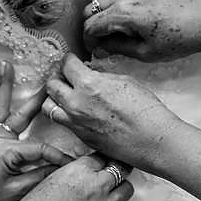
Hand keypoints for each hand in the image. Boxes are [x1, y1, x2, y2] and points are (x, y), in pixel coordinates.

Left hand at [0, 61, 72, 200]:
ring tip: (5, 65)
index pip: (40, 148)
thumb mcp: (17, 191)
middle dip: (37, 99)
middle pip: (21, 115)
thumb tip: (61, 166)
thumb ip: (39, 175)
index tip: (72, 162)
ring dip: (3, 87)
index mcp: (8, 152)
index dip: (58, 156)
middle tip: (49, 82)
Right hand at [12, 154, 134, 200]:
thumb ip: (74, 171)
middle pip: (120, 170)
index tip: (101, 167)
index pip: (102, 157)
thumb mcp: (51, 178)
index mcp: (80, 170)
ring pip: (127, 191)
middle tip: (107, 181)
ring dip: (119, 192)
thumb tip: (90, 169)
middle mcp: (96, 186)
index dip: (101, 163)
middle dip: (114, 175)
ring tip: (107, 199)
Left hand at [43, 54, 181, 169]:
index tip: (70, 61)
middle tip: (65, 76)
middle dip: (58, 78)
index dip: (68, 60)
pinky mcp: (80, 137)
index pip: (66, 65)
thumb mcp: (125, 81)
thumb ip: (102, 76)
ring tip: (65, 96)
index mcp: (88, 84)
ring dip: (55, 99)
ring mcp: (76, 123)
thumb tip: (91, 73)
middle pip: (51, 85)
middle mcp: (76, 104)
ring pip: (49, 107)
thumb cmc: (146, 111)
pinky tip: (76, 112)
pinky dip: (65, 115)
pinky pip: (63, 123)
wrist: (152, 140)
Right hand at [82, 0, 200, 60]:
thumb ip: (117, 48)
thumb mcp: (145, 52)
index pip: (91, 26)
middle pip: (92, 8)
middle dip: (92, 25)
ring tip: (109, 18)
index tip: (95, 50)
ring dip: (99, 3)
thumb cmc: (178, 39)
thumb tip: (99, 48)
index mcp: (124, 13)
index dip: (89, 41)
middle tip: (103, 39)